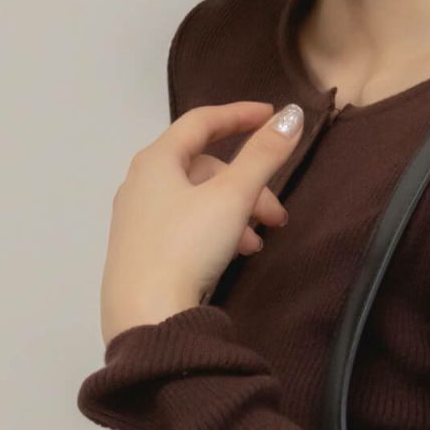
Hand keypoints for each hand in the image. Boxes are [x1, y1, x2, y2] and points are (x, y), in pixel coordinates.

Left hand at [99, 100, 304, 347]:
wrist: (146, 316)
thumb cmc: (186, 246)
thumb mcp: (233, 197)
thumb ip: (264, 155)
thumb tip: (291, 114)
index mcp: (156, 160)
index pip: (201, 122)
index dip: (240, 116)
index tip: (274, 117)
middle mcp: (141, 182)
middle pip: (205, 167)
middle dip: (248, 185)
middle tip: (276, 215)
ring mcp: (138, 218)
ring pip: (199, 199)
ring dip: (237, 212)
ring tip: (257, 242)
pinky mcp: (142, 249)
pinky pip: (188, 224)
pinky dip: (217, 230)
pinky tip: (236, 255)